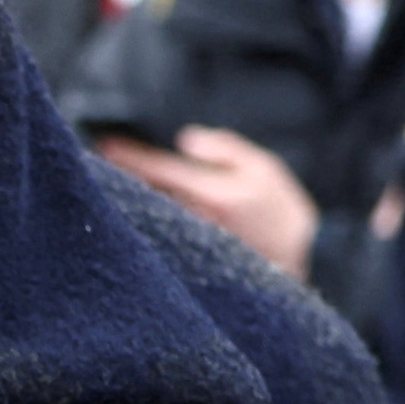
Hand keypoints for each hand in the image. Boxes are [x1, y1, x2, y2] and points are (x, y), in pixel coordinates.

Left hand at [97, 127, 320, 276]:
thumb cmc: (284, 214)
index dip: (128, 156)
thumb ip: (224, 148)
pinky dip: (149, 222)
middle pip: (145, 195)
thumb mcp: (264, 167)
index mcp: (211, 193)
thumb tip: (184, 140)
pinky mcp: (192, 262)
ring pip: (152, 216)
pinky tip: (136, 216)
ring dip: (132, 201)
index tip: (103, 145)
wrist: (305, 264)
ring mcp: (191, 244)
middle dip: (122, 179)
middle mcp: (195, 220)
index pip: (158, 169)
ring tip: (113, 186)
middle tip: (98, 164)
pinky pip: (163, 236)